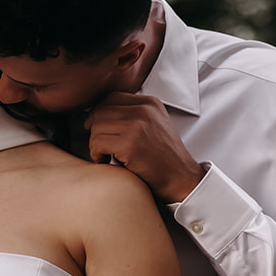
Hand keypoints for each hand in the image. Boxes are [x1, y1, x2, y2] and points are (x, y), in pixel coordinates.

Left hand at [85, 93, 203, 202]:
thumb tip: (98, 112)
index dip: (99, 113)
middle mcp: (144, 110)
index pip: (111, 98)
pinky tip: (106, 161)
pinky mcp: (130, 144)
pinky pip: (97, 142)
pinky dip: (96, 154)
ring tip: (105, 155)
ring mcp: (138, 126)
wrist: (181, 178)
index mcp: (150, 103)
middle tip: (101, 146)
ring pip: (96, 127)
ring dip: (95, 144)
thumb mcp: (154, 125)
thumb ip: (134, 114)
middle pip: (101, 111)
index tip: (96, 128)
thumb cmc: (164, 157)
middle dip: (95, 130)